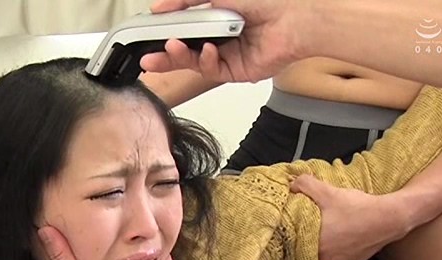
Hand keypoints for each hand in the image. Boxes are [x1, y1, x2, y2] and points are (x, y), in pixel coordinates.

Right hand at [140, 0, 307, 82]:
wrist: (296, 18)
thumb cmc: (267, 0)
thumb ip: (185, 1)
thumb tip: (160, 7)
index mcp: (213, 15)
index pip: (180, 28)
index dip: (162, 33)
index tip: (145, 35)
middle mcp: (218, 36)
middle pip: (183, 49)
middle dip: (164, 53)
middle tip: (148, 54)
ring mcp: (226, 54)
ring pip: (193, 61)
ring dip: (178, 57)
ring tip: (169, 48)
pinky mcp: (235, 70)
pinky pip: (211, 69)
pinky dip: (205, 60)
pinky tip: (207, 50)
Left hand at [290, 175, 410, 259]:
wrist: (390, 219)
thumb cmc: (358, 208)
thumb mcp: (328, 192)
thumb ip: (305, 185)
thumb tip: (293, 184)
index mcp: (314, 244)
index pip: (294, 238)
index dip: (294, 226)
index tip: (296, 218)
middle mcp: (324, 259)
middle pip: (307, 244)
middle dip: (308, 231)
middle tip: (314, 218)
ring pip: (323, 251)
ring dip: (323, 239)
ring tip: (330, 224)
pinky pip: (337, 255)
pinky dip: (337, 245)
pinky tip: (342, 233)